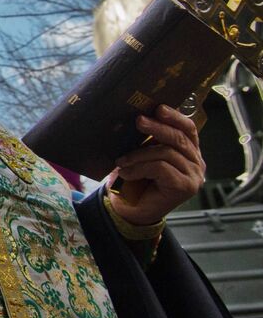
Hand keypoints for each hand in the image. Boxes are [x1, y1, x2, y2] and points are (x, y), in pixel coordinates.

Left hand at [106, 104, 205, 226]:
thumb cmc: (135, 180)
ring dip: (139, 154)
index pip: (188, 128)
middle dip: (156, 127)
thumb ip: (147, 139)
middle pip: (179, 138)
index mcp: (189, 151)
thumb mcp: (141, 154)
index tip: (158, 107)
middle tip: (138, 120)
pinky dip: (139, 167)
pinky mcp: (186, 187)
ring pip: (166, 152)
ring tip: (121, 161)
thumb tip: (138, 117)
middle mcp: (196, 162)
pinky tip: (126, 173)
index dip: (175, 116)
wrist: (130, 211)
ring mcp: (194, 175)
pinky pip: (161, 167)